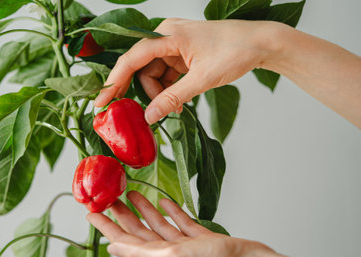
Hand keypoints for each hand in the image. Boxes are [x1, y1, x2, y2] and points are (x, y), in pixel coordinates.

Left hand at [87, 191, 271, 256]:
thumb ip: (140, 254)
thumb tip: (112, 249)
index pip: (123, 240)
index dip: (106, 227)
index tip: (92, 213)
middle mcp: (166, 251)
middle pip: (137, 230)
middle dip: (122, 214)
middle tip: (109, 198)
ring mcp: (183, 243)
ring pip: (157, 224)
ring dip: (143, 209)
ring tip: (131, 193)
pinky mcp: (198, 236)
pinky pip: (179, 221)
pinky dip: (169, 210)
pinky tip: (163, 200)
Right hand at [94, 19, 277, 123]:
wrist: (261, 43)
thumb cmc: (235, 52)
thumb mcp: (201, 79)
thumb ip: (173, 98)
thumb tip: (149, 117)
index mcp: (168, 35)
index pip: (132, 59)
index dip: (115, 81)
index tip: (101, 102)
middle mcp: (167, 36)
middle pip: (142, 69)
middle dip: (148, 93)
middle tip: (152, 114)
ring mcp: (174, 45)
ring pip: (154, 74)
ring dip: (161, 94)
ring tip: (176, 108)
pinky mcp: (182, 54)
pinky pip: (166, 75)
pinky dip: (170, 90)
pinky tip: (179, 102)